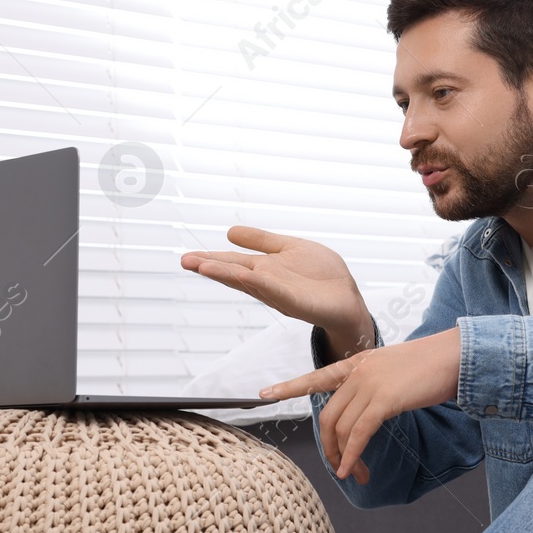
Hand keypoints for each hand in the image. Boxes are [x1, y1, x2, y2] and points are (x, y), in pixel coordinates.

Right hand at [181, 226, 370, 342]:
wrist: (346, 298)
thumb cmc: (320, 276)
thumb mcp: (288, 248)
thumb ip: (261, 240)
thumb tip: (229, 232)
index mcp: (264, 268)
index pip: (232, 262)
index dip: (210, 259)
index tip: (187, 258)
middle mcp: (266, 281)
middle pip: (234, 273)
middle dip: (211, 267)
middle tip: (186, 262)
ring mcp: (279, 292)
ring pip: (248, 282)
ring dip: (227, 275)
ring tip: (205, 267)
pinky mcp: (296, 301)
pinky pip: (275, 291)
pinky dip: (260, 283)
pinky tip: (245, 276)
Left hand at [260, 327, 461, 482]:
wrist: (458, 356)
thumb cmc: (435, 367)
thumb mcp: (397, 372)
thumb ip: (378, 387)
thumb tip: (370, 412)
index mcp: (360, 363)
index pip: (318, 377)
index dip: (290, 386)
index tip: (265, 393)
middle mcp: (359, 372)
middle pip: (329, 415)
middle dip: (330, 446)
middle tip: (339, 468)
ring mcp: (370, 384)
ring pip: (342, 428)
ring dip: (344, 457)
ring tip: (353, 475)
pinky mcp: (384, 400)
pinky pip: (359, 434)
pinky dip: (352, 456)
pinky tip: (352, 470)